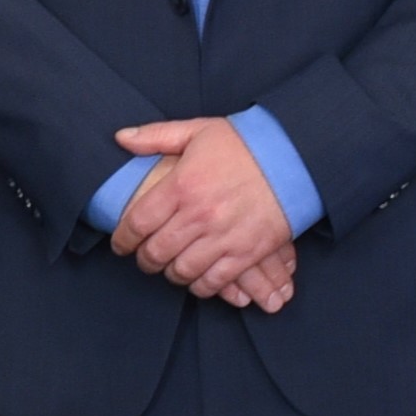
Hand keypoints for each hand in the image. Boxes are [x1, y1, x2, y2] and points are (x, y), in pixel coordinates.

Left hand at [105, 118, 296, 311]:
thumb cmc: (245, 143)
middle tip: (145, 258)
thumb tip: (121, 138)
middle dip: (145, 260)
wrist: (295, 157)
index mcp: (181, 184)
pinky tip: (197, 278)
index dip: (123, 238)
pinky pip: (214, 281)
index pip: (137, 222)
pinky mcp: (246, 253)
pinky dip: (201, 285)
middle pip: (156, 252)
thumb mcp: (198, 130)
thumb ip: (155, 136)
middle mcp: (198, 215)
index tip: (120, 244)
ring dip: (171, 273)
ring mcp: (222, 236)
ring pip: (182, 271)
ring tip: (170, 268)